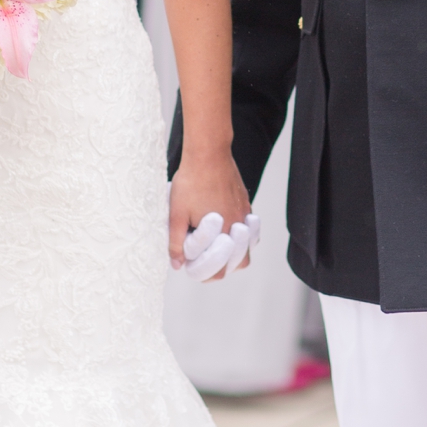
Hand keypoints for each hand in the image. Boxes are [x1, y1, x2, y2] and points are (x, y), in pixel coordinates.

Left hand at [169, 153, 251, 279]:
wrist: (208, 153)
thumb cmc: (190, 182)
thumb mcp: (176, 214)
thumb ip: (176, 243)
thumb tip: (177, 265)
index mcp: (221, 233)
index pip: (219, 270)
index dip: (203, 273)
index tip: (191, 265)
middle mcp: (238, 226)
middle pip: (239, 262)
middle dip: (221, 266)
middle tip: (203, 260)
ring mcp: (245, 215)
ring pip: (248, 247)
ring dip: (234, 253)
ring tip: (216, 248)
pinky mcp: (246, 203)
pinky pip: (250, 229)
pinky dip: (240, 236)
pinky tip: (225, 229)